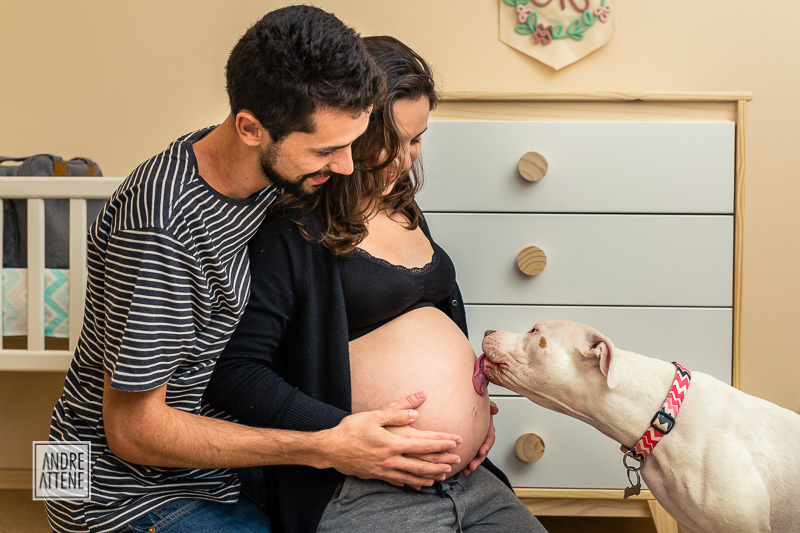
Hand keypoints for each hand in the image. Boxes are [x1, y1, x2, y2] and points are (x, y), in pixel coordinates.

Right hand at [321, 392, 462, 488]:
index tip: (456, 441)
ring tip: (442, 475)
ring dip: (430, 475)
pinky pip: (398, 481)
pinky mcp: (377, 474)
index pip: (424, 443)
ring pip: (413, 475)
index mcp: (393, 442)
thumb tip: (417, 410)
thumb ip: (397, 413)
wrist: (331, 448)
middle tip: (456, 461)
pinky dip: (411, 482)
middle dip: (441, 461)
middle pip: (422, 463)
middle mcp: (392, 458)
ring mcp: (385, 469)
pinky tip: (417, 484)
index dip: (442, 443)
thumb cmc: (351, 429)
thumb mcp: (374, 415)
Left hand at [462, 400, 498, 475]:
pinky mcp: (468, 445)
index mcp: (487, 428)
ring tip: (466, 471)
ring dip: (472, 464)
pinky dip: (465, 463)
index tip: (481, 451)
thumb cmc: (474, 405)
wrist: (464, 406)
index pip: (489, 439)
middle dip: (478, 460)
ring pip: (476, 456)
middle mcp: (482, 437)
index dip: (486, 446)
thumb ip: (489, 405)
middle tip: (472, 466)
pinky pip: (468, 455)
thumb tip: (495, 409)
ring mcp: (476, 442)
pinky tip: (461, 470)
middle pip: (483, 451)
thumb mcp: (482, 403)